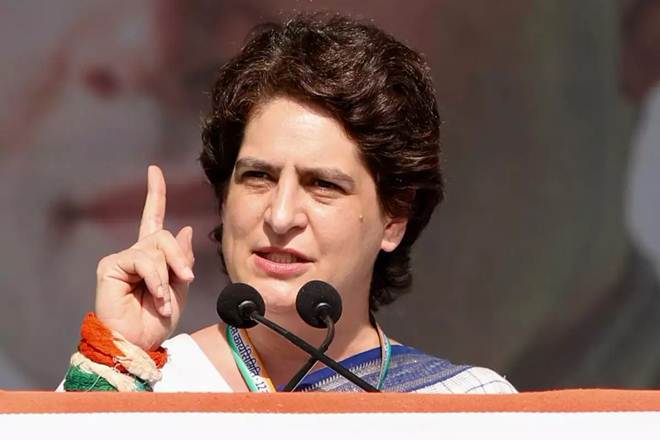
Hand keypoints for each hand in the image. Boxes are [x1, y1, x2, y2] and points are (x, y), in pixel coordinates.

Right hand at [94, 165, 194, 349]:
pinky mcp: (110, 266)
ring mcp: (121, 259)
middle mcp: (135, 254)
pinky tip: (155, 296)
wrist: (139, 344)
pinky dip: (155, 279)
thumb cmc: (156, 322)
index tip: (153, 171)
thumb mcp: (179, 289)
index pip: (153, 219)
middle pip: (164, 235)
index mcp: (152, 258)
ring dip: (167, 274)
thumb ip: (182, 260)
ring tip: (163, 298)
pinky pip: (143, 260)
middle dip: (180, 257)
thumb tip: (186, 229)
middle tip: (185, 279)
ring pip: (156, 247)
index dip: (155, 195)